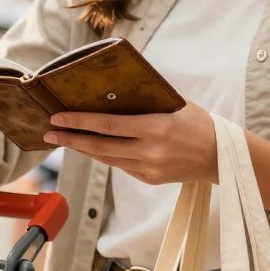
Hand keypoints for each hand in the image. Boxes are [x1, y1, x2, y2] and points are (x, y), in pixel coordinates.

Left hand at [43, 101, 218, 184]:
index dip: (79, 122)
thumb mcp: (173, 105)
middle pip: (100, 145)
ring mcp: (149, 168)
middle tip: (49, 132)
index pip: (107, 125)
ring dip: (82, 148)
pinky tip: (89, 147)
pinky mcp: (149, 179)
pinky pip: (120, 165)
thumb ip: (144, 101)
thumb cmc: (197, 123)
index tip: (57, 118)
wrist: (220, 157)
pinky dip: (103, 155)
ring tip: (63, 139)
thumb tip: (108, 91)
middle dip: (70, 139)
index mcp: (155, 128)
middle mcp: (150, 151)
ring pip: (106, 158)